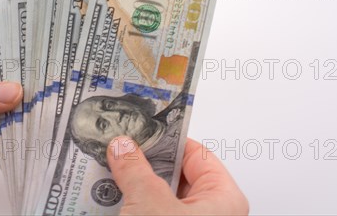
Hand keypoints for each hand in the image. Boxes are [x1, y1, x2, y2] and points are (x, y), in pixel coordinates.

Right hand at [107, 136, 248, 215]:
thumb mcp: (150, 205)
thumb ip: (135, 170)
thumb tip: (123, 147)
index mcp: (224, 199)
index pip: (196, 153)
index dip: (167, 139)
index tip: (142, 129)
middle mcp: (211, 213)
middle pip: (175, 174)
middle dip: (146, 164)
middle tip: (122, 149)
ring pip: (160, 197)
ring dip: (136, 187)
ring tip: (112, 170)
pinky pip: (152, 213)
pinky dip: (134, 206)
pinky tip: (114, 197)